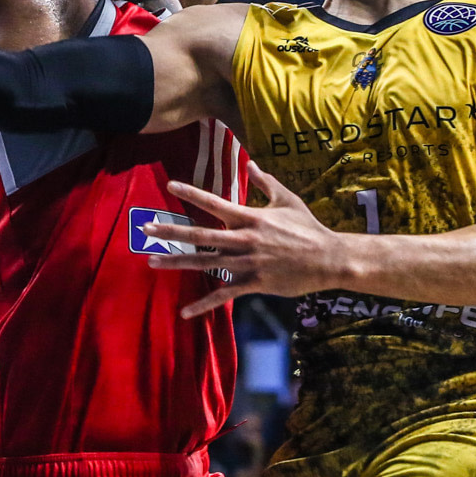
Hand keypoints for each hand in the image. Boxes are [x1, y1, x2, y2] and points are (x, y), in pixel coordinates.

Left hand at [142, 168, 344, 316]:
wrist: (329, 258)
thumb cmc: (309, 228)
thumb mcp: (289, 200)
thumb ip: (266, 183)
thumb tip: (252, 164)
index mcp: (251, 218)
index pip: (215, 202)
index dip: (192, 194)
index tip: (170, 185)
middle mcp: (244, 239)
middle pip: (201, 234)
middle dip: (171, 231)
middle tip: (146, 229)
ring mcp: (248, 263)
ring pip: (206, 263)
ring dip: (178, 263)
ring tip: (153, 261)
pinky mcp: (254, 284)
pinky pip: (224, 295)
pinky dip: (203, 304)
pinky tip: (184, 312)